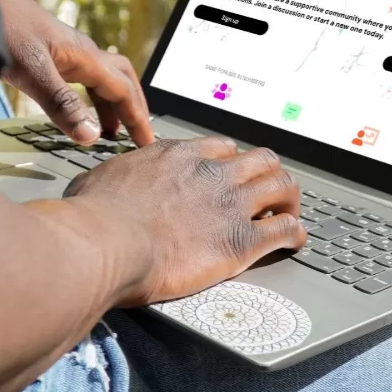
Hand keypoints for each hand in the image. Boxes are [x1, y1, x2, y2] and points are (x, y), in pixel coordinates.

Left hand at [0, 0, 153, 145]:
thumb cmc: (2, 30)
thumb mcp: (32, 72)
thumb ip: (62, 105)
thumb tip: (91, 136)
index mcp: (86, 57)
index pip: (123, 92)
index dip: (137, 119)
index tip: (147, 143)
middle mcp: (83, 53)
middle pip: (123, 80)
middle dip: (134, 107)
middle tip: (138, 135)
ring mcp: (68, 51)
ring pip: (104, 79)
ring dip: (113, 104)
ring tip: (112, 131)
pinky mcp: (52, 53)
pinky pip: (85, 77)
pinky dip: (92, 97)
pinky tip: (82, 107)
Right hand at [63, 137, 306, 304]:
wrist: (107, 243)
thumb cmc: (95, 216)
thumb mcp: (100, 179)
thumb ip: (118, 177)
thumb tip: (104, 184)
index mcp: (181, 157)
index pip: (223, 148)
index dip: (233, 160)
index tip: (234, 171)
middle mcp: (213, 175)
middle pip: (262, 160)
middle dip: (270, 173)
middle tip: (271, 189)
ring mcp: (231, 205)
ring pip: (281, 187)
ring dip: (290, 198)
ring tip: (291, 210)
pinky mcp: (241, 241)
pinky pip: (284, 230)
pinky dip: (295, 233)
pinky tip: (296, 239)